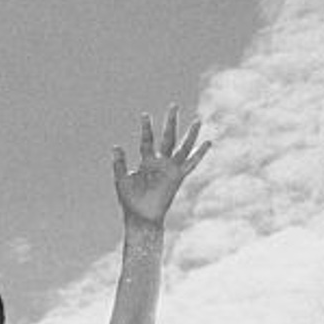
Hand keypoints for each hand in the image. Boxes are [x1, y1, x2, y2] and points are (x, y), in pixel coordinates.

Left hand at [112, 106, 208, 226]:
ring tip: (197, 120)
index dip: (146, 128)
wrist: (141, 217)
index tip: (144, 114)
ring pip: (182, 147)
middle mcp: (160, 162)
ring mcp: (170, 169)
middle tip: (173, 105)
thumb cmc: (130, 201)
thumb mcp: (121, 179)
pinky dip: (199, 154)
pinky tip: (208, 142)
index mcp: (147, 161)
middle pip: (167, 137)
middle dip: (170, 122)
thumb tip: (116, 145)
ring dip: (190, 134)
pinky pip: (191, 163)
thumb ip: (119, 163)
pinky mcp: (178, 176)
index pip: (147, 140)